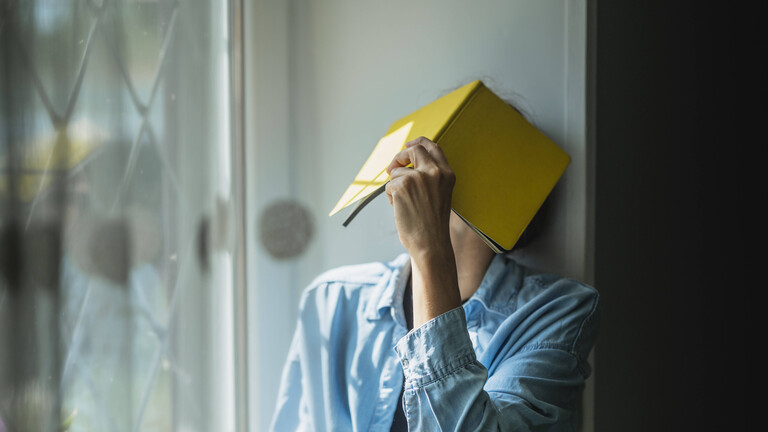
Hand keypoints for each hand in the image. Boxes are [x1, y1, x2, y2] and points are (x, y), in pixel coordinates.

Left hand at [385, 137, 455, 256]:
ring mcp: (417, 178)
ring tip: (406, 205)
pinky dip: (391, 198)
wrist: (430, 244)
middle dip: (399, 157)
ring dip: (395, 187)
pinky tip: (402, 210)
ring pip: (396, 172)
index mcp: (447, 174)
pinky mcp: (402, 186)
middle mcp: (434, 172)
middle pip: (413, 150)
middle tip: (392, 167)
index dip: (419, 143)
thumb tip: (408, 164)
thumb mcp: (440, 194)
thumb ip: (430, 177)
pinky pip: (389, 186)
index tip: (409, 145)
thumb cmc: (433, 224)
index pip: (433, 147)